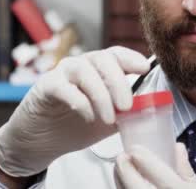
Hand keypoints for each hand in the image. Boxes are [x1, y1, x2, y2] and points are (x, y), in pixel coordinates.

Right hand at [0, 46, 149, 176]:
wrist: (42, 142)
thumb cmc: (79, 125)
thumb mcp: (111, 119)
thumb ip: (129, 111)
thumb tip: (152, 107)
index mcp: (100, 69)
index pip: (118, 54)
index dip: (132, 58)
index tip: (145, 69)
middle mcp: (82, 65)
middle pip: (104, 59)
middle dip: (119, 81)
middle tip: (127, 105)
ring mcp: (63, 73)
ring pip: (85, 71)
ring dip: (101, 94)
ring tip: (108, 118)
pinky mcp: (46, 87)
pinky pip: (64, 87)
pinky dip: (80, 102)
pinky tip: (89, 117)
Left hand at [114, 143, 195, 188]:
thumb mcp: (195, 188)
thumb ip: (185, 170)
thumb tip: (177, 148)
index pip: (160, 176)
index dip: (145, 161)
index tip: (135, 150)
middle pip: (137, 188)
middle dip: (125, 171)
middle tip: (121, 157)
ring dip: (120, 182)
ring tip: (119, 169)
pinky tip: (123, 185)